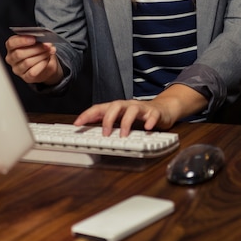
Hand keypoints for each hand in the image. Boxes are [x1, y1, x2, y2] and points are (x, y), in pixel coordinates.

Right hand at [5, 35, 62, 85]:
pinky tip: (46, 61)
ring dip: (41, 56)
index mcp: (12, 47)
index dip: (22, 40)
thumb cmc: (39, 51)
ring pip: (27, 62)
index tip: (34, 39)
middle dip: (36, 48)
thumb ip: (41, 41)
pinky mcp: (25, 77)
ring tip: (48, 52)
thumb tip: (47, 43)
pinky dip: (41, 65)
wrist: (47, 65)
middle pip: (19, 53)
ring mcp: (17, 69)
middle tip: (46, 46)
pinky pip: (32, 72)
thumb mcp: (39, 43)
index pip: (11, 43)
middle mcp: (12, 59)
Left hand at [74, 84, 207, 135]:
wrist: (163, 109)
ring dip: (127, 123)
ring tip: (124, 135)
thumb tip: (90, 135)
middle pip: (115, 106)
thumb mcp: (122, 120)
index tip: (77, 123)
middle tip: (105, 134)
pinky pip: (152, 115)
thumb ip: (109, 125)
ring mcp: (141, 108)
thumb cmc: (139, 117)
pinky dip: (150, 121)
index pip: (100, 108)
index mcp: (118, 108)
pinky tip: (148, 128)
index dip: (87, 115)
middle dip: (108, 119)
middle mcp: (128, 105)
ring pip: (132, 109)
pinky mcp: (155, 113)